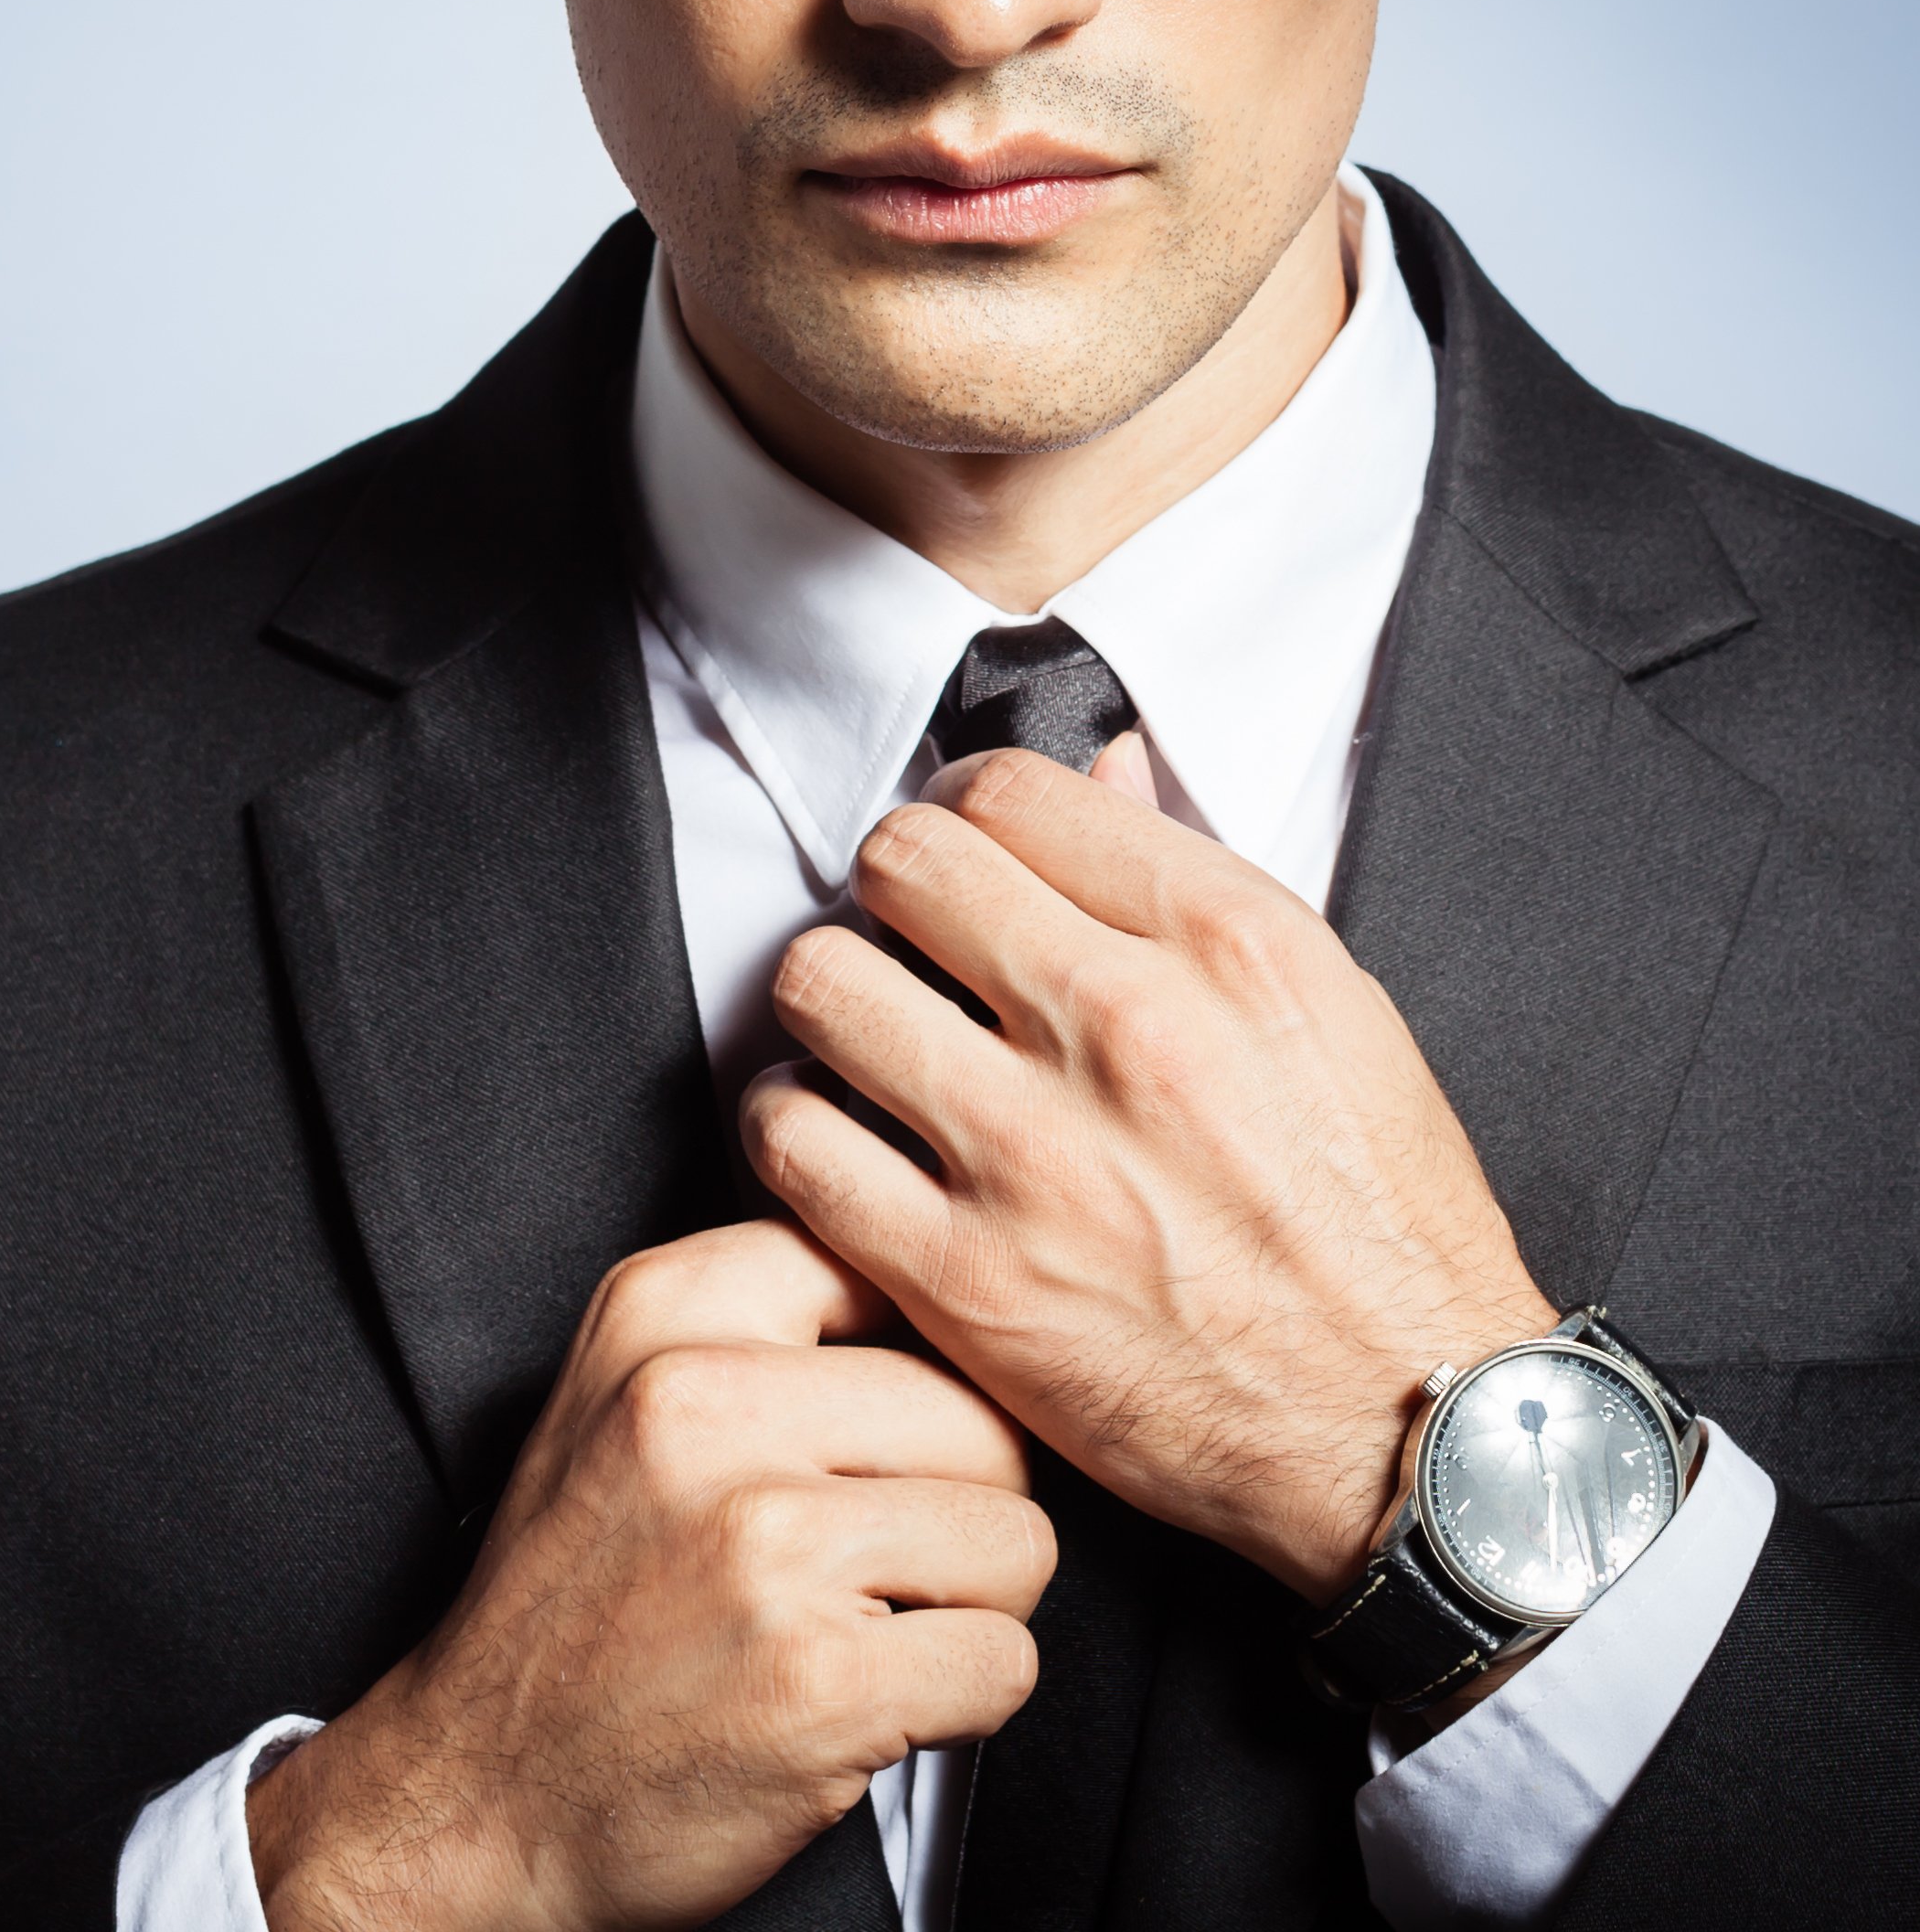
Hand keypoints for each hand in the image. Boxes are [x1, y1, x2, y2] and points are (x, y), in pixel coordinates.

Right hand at [246, 1221, 1051, 1931]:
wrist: (482, 1791)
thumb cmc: (572, 1604)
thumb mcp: (617, 1402)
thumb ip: (759, 1327)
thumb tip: (940, 1299)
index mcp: (659, 1317)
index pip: (892, 1271)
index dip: (917, 1368)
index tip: (871, 1434)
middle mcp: (705, 1405)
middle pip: (982, 1418)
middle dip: (957, 1506)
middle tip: (863, 1565)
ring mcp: (766, 1542)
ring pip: (1018, 1538)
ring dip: (968, 1608)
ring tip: (858, 1628)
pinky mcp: (822, 1676)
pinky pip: (1006, 1661)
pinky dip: (958, 1703)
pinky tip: (863, 1700)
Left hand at [741, 742, 1555, 1603]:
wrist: (1409, 1428)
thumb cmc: (1376, 1225)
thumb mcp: (1331, 1011)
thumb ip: (1194, 880)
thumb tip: (1096, 771)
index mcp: (1224, 942)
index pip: (1010, 790)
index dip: (962, 806)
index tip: (962, 852)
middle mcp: (1124, 1028)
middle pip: (901, 864)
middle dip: (886, 888)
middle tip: (901, 936)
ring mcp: (1034, 1154)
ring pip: (821, 985)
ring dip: (827, 999)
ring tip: (860, 1035)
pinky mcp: (966, 1276)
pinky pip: (794, 1142)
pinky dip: (790, 1122)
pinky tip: (833, 1132)